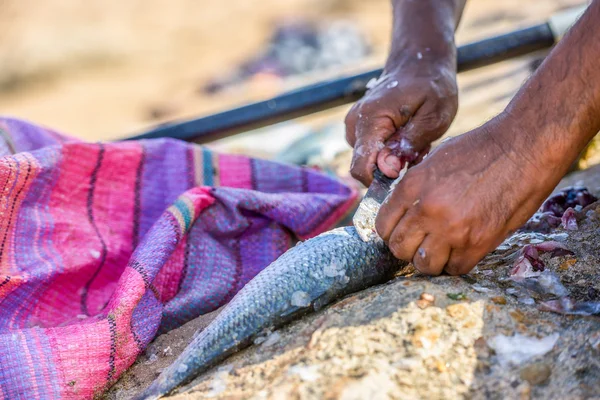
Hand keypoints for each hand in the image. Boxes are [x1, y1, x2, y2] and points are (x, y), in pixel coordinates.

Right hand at [345, 59, 457, 185]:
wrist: (420, 63)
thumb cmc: (431, 86)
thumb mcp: (434, 114)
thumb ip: (411, 142)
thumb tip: (388, 169)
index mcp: (370, 120)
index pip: (360, 168)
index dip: (382, 180)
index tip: (405, 172)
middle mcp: (354, 125)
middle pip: (366, 167)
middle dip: (393, 167)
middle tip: (418, 148)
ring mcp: (354, 127)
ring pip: (370, 162)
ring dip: (394, 160)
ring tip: (415, 140)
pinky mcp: (359, 130)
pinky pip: (372, 153)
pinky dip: (391, 152)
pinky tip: (407, 137)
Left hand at [375, 114, 565, 275]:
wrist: (524, 147)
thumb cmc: (481, 149)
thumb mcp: (435, 161)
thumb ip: (415, 189)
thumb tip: (402, 213)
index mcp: (413, 185)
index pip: (383, 226)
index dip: (391, 233)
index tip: (402, 233)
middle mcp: (427, 209)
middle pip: (399, 248)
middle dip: (407, 249)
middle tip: (421, 243)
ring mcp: (452, 228)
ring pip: (424, 264)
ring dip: (430, 260)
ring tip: (441, 249)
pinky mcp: (478, 243)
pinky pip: (455, 268)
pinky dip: (456, 263)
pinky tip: (462, 249)